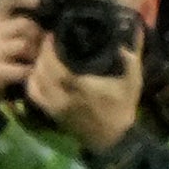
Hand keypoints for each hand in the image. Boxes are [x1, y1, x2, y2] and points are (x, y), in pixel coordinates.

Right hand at [0, 0, 45, 108]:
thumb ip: (16, 21)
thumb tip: (46, 12)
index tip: (38, 2)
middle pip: (24, 24)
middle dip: (37, 35)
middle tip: (39, 46)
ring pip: (24, 44)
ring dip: (34, 54)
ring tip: (32, 60)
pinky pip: (22, 68)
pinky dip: (28, 72)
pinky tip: (26, 73)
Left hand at [24, 31, 143, 153]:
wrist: (113, 138)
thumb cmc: (122, 108)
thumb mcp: (133, 81)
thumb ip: (132, 57)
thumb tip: (136, 29)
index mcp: (82, 87)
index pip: (56, 65)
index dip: (50, 49)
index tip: (52, 34)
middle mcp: (64, 97)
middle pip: (42, 71)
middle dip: (42, 53)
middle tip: (46, 40)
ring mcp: (55, 106)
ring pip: (35, 82)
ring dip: (36, 65)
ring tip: (42, 53)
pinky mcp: (52, 113)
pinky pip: (34, 95)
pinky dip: (32, 81)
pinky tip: (37, 71)